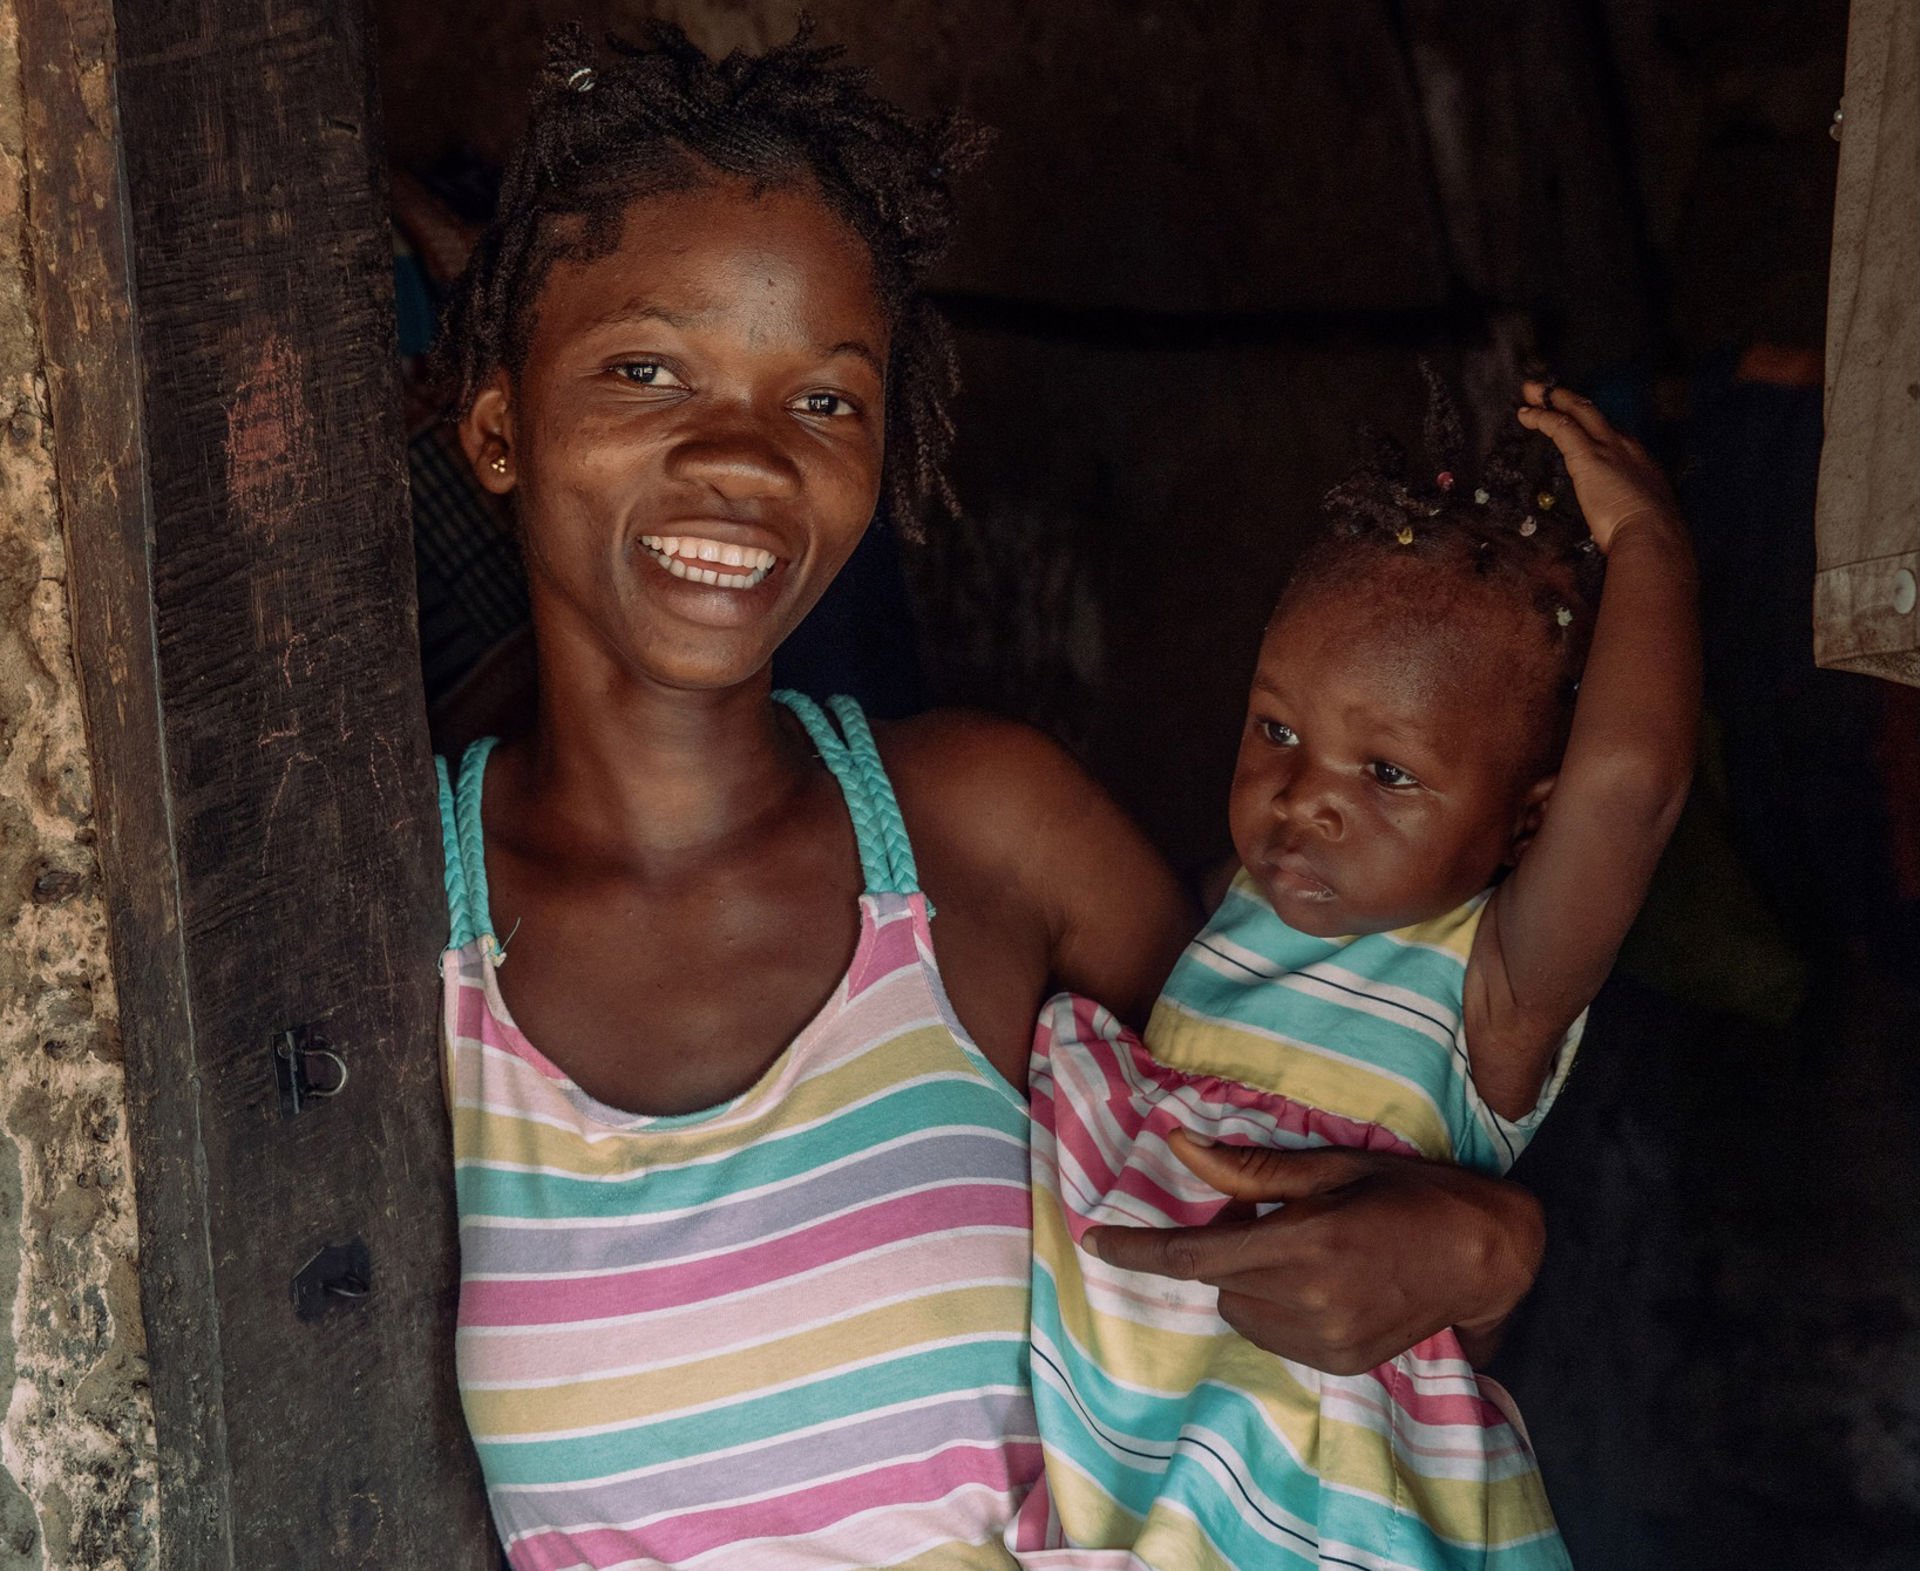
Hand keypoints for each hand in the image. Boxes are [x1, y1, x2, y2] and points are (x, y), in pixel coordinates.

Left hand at [1081, 1132, 1543, 1375]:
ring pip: (1243, 1311)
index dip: (1137, 1251)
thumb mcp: (1333, 1168)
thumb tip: (1179, 1145)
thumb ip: (1250, 1170)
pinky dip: (1279, 1306)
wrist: (1486, 1256)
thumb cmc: (1411, 1194)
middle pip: (1218, 1281)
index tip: (1094, 1244)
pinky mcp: (1341, 1363)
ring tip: (1304, 1246)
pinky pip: (1276, 1334)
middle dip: (1225, 1247)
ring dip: (1251, 1279)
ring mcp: (1327, 1342)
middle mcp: (1309, 1302)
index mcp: (1304, 1245)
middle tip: (1269, 1216)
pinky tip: (1325, 1279)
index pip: (1194, 1258)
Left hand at [1518, 381, 1680, 553]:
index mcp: (1639, 462)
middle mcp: (1626, 446)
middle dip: (1568, 399)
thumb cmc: (1648, 535)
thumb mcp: (1642, 517)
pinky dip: (1542, 418)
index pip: (1612, 434)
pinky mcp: (1588, 455)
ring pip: (1578, 411)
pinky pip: (1561, 427)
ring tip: (1530, 392)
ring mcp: (1607, 448)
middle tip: (1547, 390)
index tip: (1576, 422)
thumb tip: (1619, 524)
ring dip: (1552, 399)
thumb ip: (1628, 511)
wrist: (1653, 535)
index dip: (1591, 425)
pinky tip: (1526, 414)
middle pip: (1594, 413)